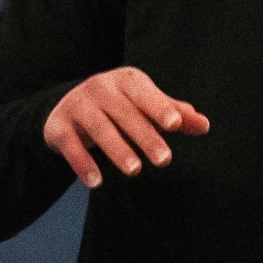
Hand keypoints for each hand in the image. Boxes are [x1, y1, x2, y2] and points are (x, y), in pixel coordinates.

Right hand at [42, 66, 208, 187]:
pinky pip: (71, 145)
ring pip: (99, 129)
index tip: (175, 124)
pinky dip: (82, 163)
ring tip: (135, 171)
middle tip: (165, 160)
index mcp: (125, 80)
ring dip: (117, 149)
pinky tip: (96, 182)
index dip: (159, 107)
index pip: (144, 93)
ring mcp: (77, 106)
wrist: (67, 106)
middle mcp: (100, 88)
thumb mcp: (145, 105)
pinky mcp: (58, 126)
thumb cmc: (120, 107)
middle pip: (124, 113)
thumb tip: (204, 125)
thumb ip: (174, 114)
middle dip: (145, 136)